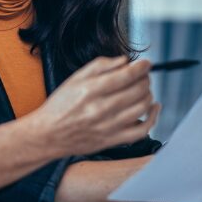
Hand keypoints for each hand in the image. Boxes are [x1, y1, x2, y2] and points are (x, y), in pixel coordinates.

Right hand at [24, 56, 158, 157]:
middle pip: (138, 90)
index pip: (126, 75)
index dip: (141, 67)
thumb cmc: (60, 106)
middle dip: (145, 79)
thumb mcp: (75, 78)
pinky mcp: (113, 140)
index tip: (146, 64)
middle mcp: (101, 108)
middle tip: (142, 76)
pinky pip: (142, 130)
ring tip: (143, 90)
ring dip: (148, 94)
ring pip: (142, 107)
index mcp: (92, 90)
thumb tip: (125, 61)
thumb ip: (101, 66)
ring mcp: (109, 126)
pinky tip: (153, 108)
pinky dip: (153, 117)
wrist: (48, 135)